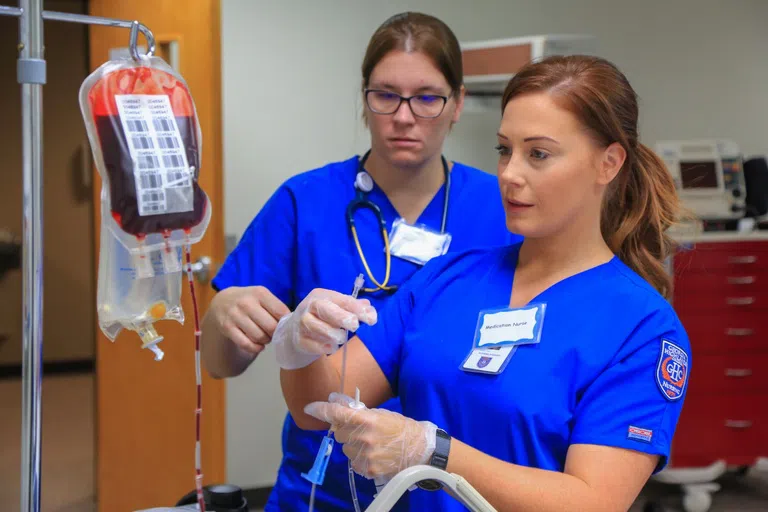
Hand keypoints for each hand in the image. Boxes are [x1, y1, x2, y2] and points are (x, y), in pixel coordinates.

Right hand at [208, 285, 289, 355]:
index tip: (284, 324)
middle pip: (271, 326)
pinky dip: (255, 348)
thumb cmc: (248, 300)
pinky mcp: (227, 328)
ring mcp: (235, 316)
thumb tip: (291, 323)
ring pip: (259, 336)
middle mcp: (246, 303)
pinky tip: (258, 345)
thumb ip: (275, 307)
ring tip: (265, 337)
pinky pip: (246, 344)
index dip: (285, 322)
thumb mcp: (262, 296)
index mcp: (259, 293)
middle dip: (275, 333)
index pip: (281, 311)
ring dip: (266, 341)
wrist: (222, 301)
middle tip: (273, 333)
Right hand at [272, 288, 376, 369]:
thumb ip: (354, 308)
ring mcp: (302, 323)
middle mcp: (310, 307)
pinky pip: (312, 344)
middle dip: (341, 317)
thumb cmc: (322, 316)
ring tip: (341, 337)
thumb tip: (369, 309)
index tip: (371, 319)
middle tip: (354, 325)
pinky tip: (331, 347)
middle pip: (325, 309)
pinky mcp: (299, 339)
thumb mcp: (337, 307)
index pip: (342, 300)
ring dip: (333, 334)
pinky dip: (323, 347)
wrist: (295, 329)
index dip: (357, 309)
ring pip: (317, 327)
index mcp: (321, 295)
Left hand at [304, 393, 436, 479]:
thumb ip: (355, 409)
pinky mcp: (368, 469)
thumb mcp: (379, 413)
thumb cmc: (400, 427)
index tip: (309, 408)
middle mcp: (363, 438)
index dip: (321, 410)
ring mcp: (365, 455)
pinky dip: (360, 458)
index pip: (336, 413)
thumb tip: (333, 399)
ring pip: (345, 449)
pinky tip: (374, 454)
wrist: (420, 450)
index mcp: (366, 419)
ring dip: (352, 445)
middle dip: (345, 430)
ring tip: (371, 443)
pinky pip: (353, 462)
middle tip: (361, 429)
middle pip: (338, 433)